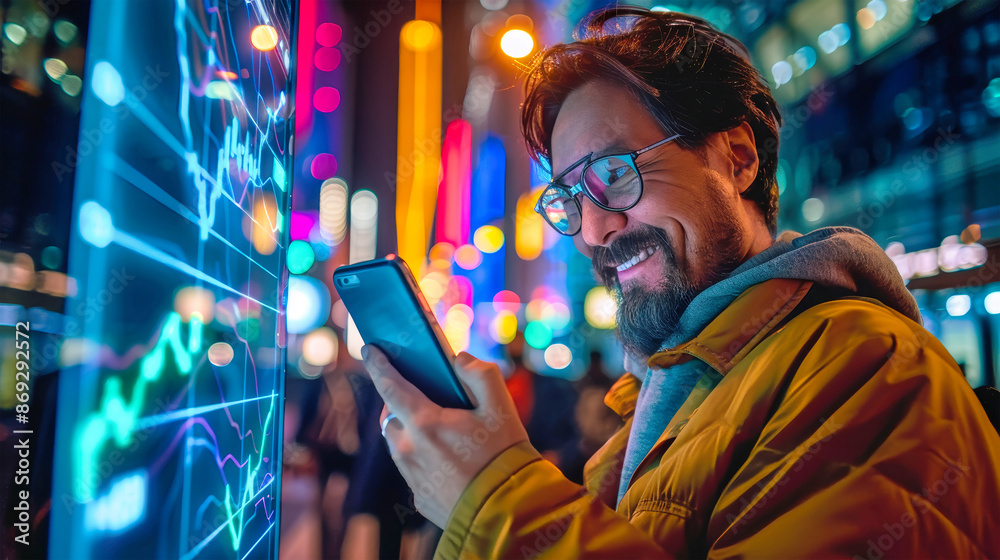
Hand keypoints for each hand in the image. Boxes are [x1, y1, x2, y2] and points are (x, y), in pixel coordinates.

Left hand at [361, 345, 528, 527]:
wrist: (509, 513)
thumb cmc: (504, 457)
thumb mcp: (501, 407)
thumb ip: (479, 374)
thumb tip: (459, 360)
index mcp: (424, 423)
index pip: (390, 386)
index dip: (378, 365)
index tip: (370, 350)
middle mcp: (408, 449)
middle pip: (393, 415)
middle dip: (402, 401)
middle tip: (424, 395)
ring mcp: (411, 476)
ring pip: (399, 442)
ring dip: (411, 430)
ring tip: (440, 428)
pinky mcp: (419, 496)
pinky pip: (413, 468)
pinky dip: (423, 457)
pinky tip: (450, 459)